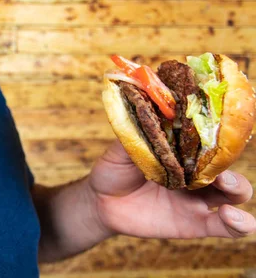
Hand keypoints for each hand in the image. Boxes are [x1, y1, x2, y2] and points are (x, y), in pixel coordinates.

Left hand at [88, 141, 255, 238]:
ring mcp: (197, 198)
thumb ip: (137, 135)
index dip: (216, 136)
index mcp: (181, 151)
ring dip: (238, 188)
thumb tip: (147, 113)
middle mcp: (194, 172)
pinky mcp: (195, 223)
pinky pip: (226, 227)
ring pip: (234, 194)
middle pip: (226, 165)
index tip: (217, 130)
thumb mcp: (120, 149)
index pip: (208, 140)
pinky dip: (239, 223)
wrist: (101, 202)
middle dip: (228, 162)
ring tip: (224, 185)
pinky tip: (233, 218)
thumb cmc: (113, 170)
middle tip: (216, 164)